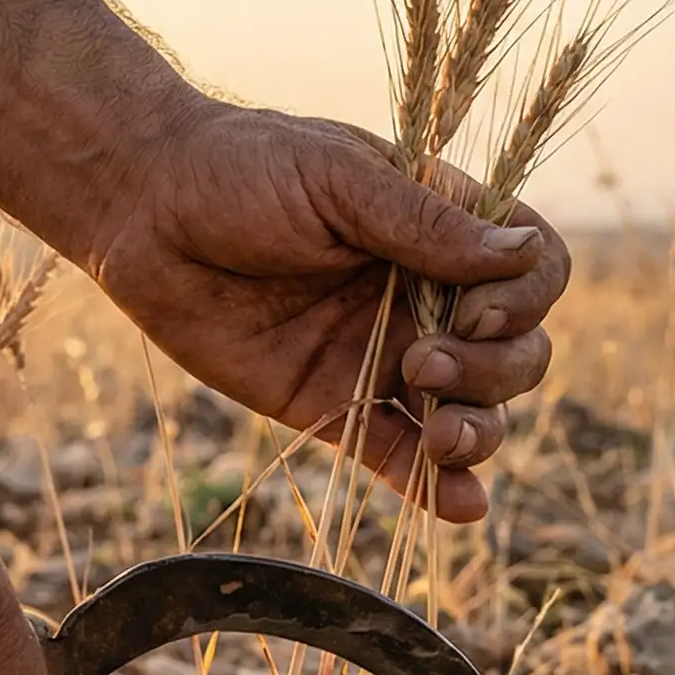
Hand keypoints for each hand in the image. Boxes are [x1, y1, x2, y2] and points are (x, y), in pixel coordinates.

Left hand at [76, 100, 567, 522]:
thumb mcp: (337, 177)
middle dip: (495, 372)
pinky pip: (402, 457)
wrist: (138, 211)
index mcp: (443, 228)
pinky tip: (460, 506)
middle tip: (423, 361)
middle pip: (519, 352)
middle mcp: (429, 296)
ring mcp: (388, 355)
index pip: (535, 272)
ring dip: (477, 432)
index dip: (525, 301)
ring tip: (441, 436)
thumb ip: (426, 223)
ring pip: (474, 411)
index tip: (471, 309)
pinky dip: (437, 487)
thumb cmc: (238, 168)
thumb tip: (523, 256)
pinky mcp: (339, 407)